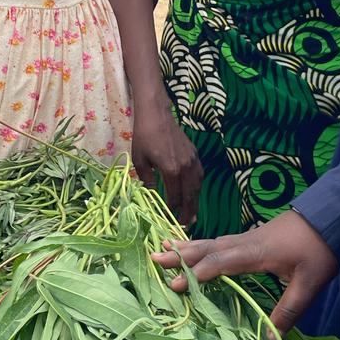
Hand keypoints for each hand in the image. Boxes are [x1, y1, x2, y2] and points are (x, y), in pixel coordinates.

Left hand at [131, 104, 202, 225]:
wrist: (156, 115)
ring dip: (195, 201)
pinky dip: (197, 187)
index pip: (175, 196)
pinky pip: (199, 175)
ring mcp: (193, 160)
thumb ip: (147, 181)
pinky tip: (193, 193)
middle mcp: (185, 167)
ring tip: (193, 214)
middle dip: (188, 211)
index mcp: (171, 170)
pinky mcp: (195, 154)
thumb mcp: (140, 161)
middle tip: (186, 225)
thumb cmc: (144, 136)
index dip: (173, 209)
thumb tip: (152, 196)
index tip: (170, 218)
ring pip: (197, 186)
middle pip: (190, 195)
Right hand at [151, 208, 337, 332]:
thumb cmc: (320, 251)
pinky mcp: (249, 237)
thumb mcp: (310, 284)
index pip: (222, 261)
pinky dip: (199, 244)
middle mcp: (245, 242)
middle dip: (181, 255)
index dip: (200, 273)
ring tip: (162, 248)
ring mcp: (246, 237)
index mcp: (256, 252)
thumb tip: (270, 339)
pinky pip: (218, 241)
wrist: (331, 218)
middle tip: (154, 259)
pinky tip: (189, 245)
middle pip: (208, 248)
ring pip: (210, 242)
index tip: (179, 284)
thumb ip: (289, 311)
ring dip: (186, 247)